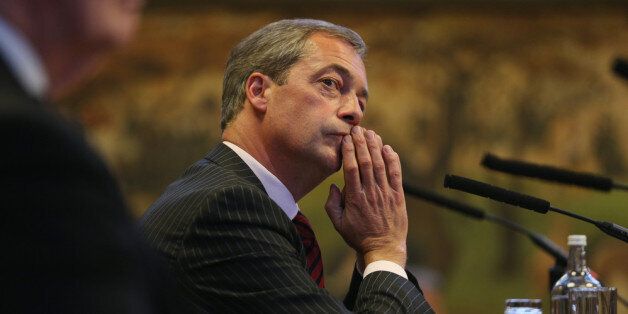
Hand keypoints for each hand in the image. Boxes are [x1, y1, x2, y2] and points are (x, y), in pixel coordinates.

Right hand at [325, 126, 407, 267]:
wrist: (383, 248)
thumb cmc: (359, 236)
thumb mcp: (338, 224)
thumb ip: (332, 204)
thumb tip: (333, 186)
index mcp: (355, 199)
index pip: (351, 169)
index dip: (349, 151)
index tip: (346, 139)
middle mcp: (371, 193)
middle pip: (366, 162)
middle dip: (361, 143)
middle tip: (357, 129)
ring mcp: (385, 194)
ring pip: (381, 164)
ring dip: (375, 146)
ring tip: (371, 133)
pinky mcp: (398, 196)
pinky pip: (395, 174)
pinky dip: (392, 159)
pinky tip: (387, 148)